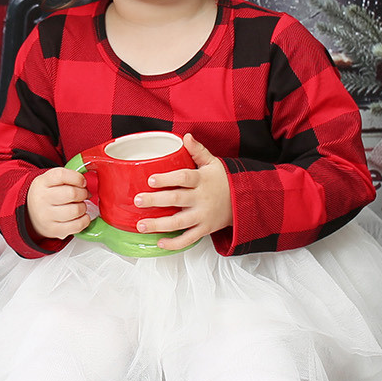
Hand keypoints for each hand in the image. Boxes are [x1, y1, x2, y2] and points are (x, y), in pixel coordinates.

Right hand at [26, 164, 94, 240]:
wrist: (31, 215)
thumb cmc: (46, 196)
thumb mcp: (50, 181)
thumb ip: (68, 179)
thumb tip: (87, 188)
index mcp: (42, 183)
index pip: (62, 175)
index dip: (77, 178)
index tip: (82, 182)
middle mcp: (42, 199)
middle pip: (72, 193)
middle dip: (83, 193)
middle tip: (83, 195)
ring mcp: (47, 216)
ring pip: (76, 210)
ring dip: (83, 207)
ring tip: (80, 206)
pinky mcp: (54, 230)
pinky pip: (77, 225)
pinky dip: (85, 220)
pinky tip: (82, 216)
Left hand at [135, 135, 232, 250]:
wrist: (243, 201)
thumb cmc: (223, 180)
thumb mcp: (213, 162)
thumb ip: (197, 151)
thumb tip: (185, 136)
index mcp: (202, 180)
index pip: (184, 178)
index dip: (167, 179)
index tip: (151, 180)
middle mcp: (201, 199)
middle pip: (176, 200)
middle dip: (155, 201)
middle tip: (138, 201)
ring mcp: (203, 216)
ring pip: (179, 222)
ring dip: (158, 225)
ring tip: (140, 225)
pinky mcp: (204, 229)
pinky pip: (188, 239)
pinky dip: (174, 244)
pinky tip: (159, 242)